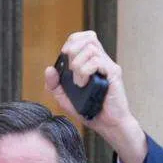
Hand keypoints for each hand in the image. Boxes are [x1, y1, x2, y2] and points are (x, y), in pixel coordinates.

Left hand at [44, 31, 147, 162]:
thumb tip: (49, 69)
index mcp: (92, 62)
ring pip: (91, 48)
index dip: (72, 42)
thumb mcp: (65, 99)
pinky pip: (97, 61)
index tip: (65, 57)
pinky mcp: (113, 73)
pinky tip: (84, 84)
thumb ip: (54, 85)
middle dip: (73, 51)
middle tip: (71, 71)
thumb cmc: (89, 111)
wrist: (108, 125)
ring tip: (79, 82)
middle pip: (88, 38)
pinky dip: (85, 71)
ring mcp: (108, 66)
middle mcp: (102, 60)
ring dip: (78, 65)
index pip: (84, 37)